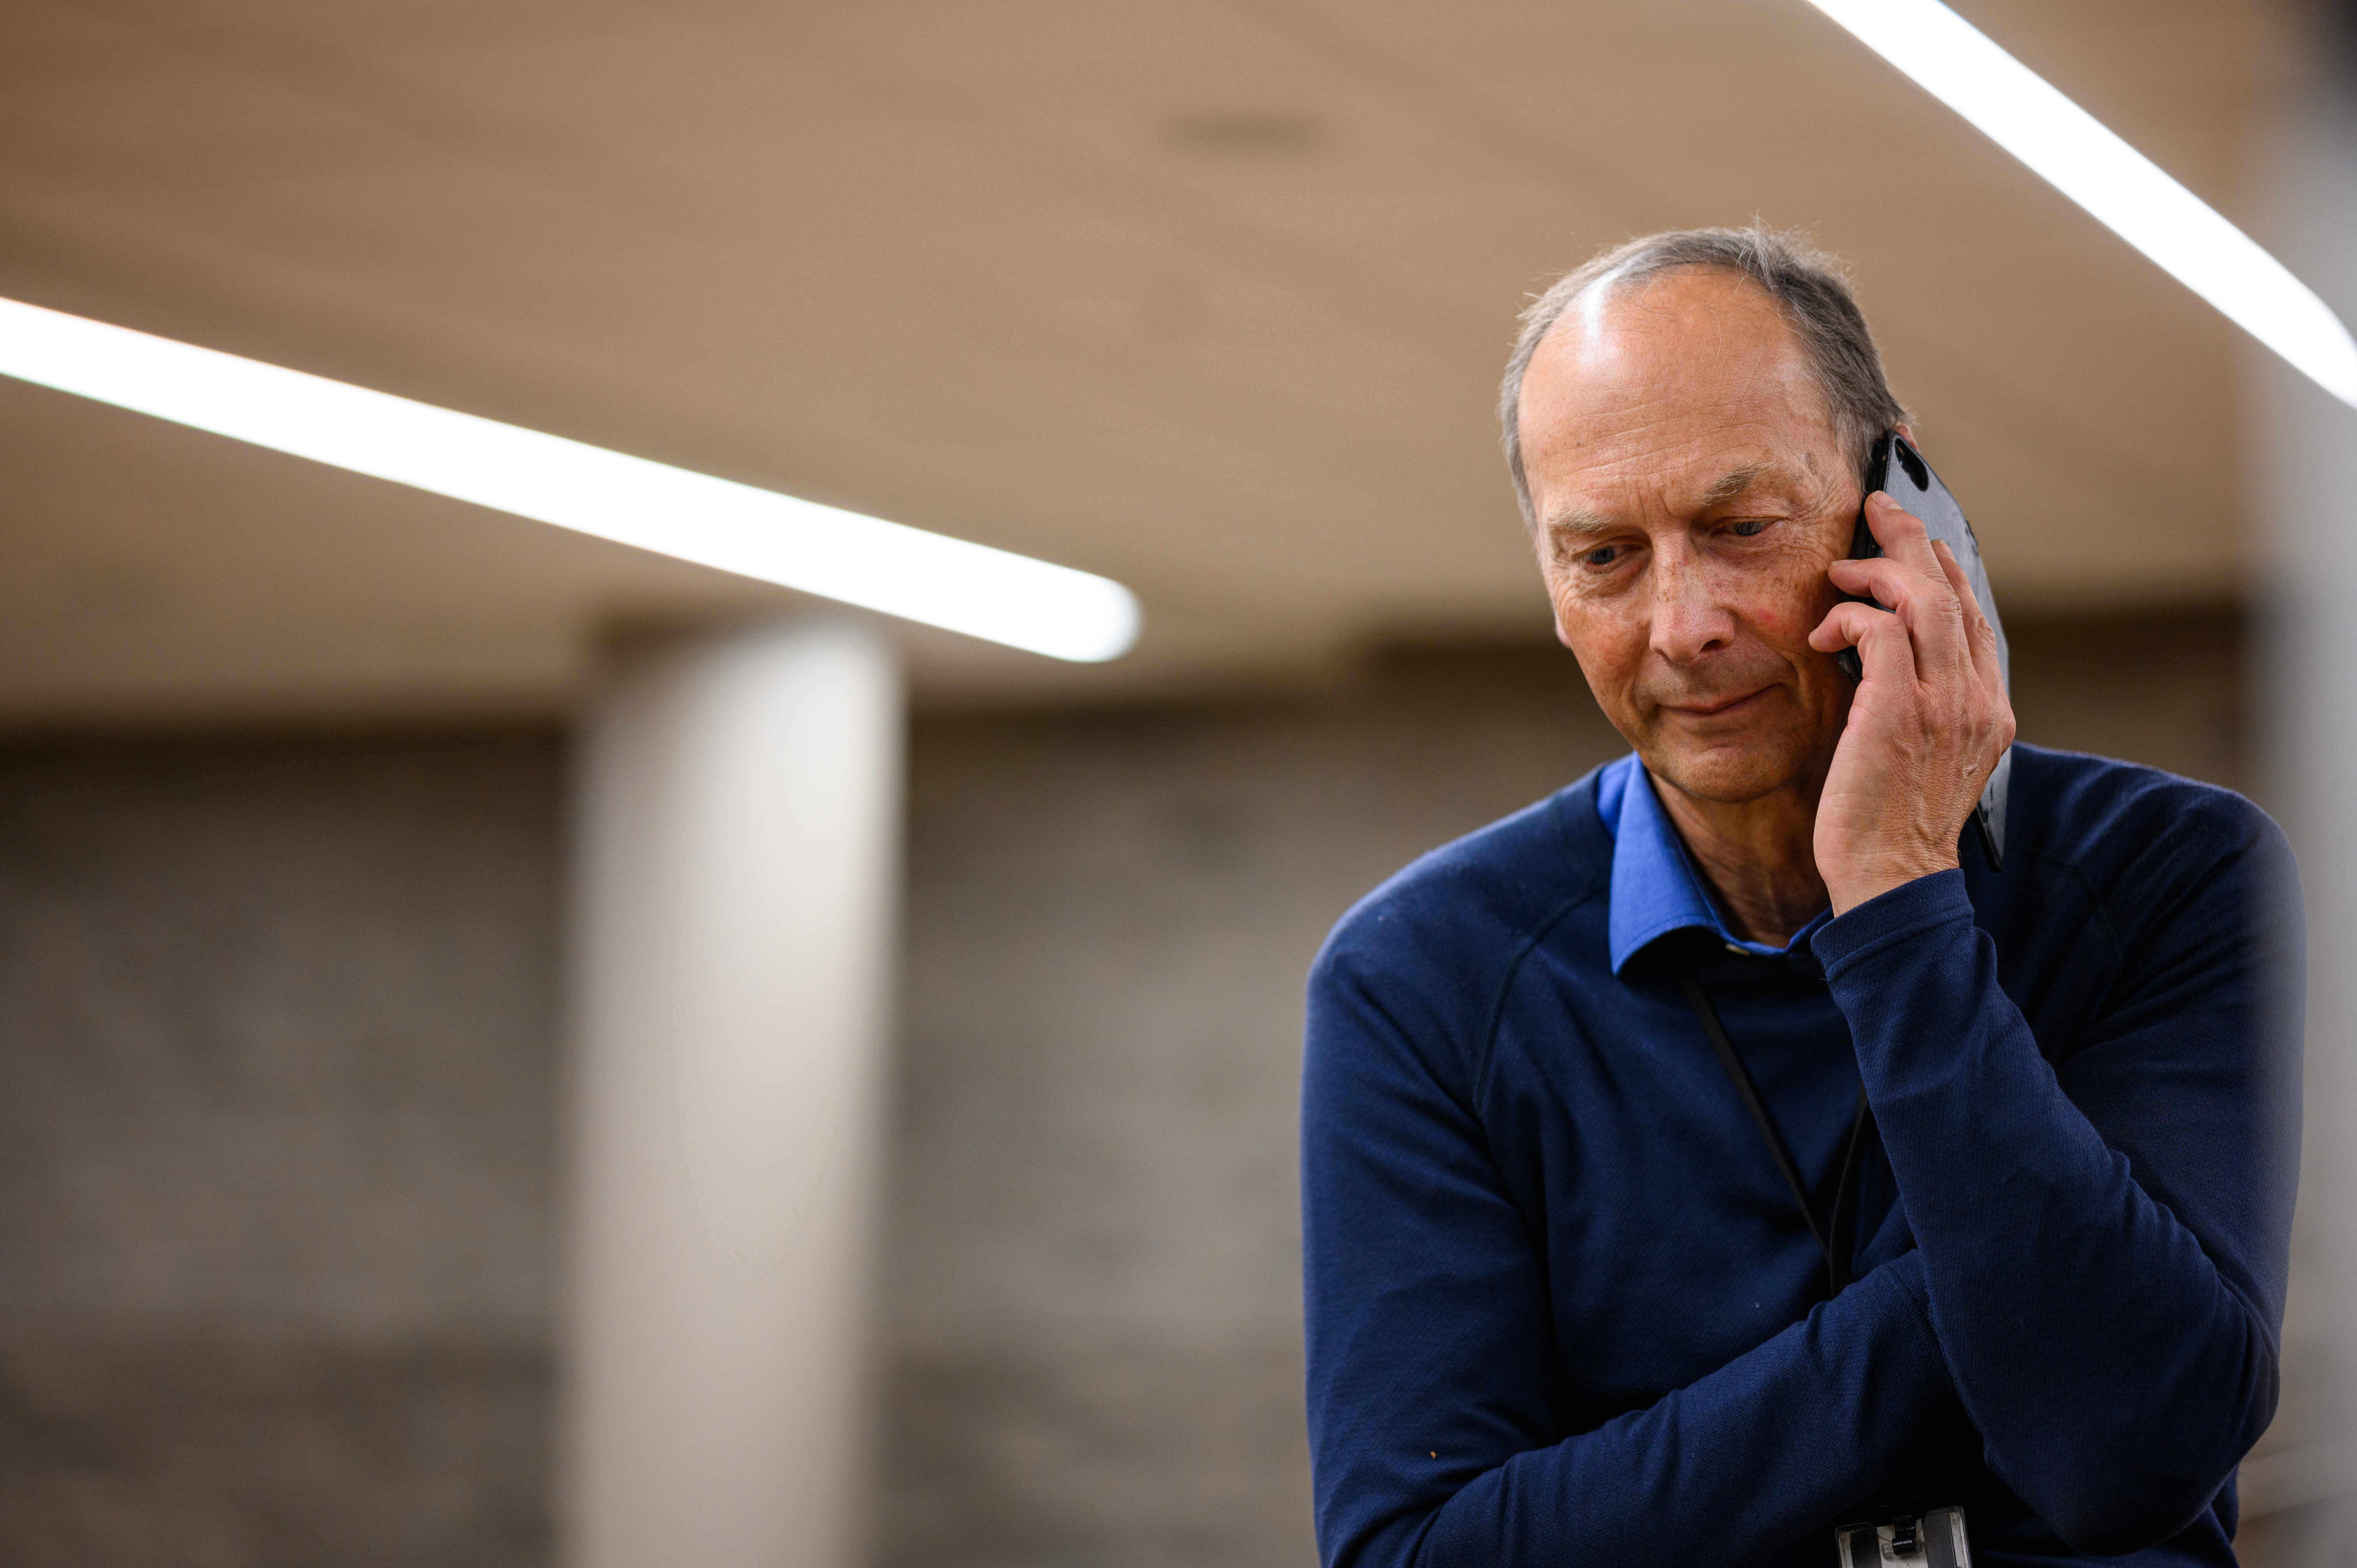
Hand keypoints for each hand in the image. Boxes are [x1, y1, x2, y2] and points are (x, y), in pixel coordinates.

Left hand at [1807, 491, 2015, 914]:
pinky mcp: (1900, 709)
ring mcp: (1944, 702)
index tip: (1916, 546)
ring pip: (1923, 598)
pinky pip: (1879, 629)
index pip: (1976, 620)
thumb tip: (1882, 664)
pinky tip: (1825, 634)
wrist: (1893, 879)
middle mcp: (1975, 700)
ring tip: (1841, 568)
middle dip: (1912, 543)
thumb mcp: (1923, 760)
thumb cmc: (1892, 826)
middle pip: (1953, 592)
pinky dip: (1851, 617)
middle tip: (1876, 510)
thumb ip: (1920, 709)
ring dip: (1877, 571)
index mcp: (1988, 711)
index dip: (1946, 572)